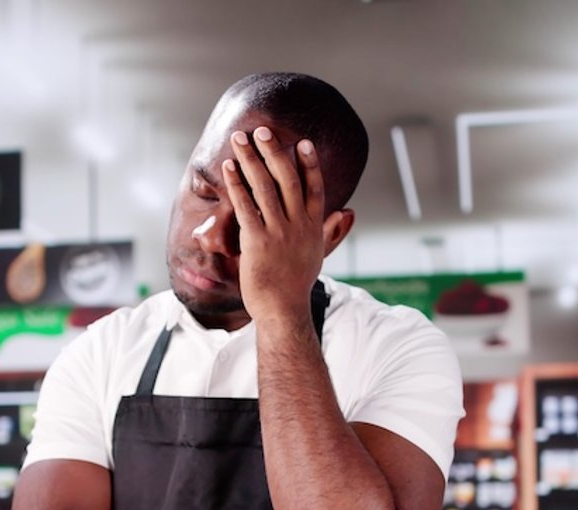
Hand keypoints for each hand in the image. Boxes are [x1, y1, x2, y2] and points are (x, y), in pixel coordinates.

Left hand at [222, 127, 342, 322]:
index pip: (314, 187)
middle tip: (262, 131)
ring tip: (240, 139)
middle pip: (287, 178)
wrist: (283, 310)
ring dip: (251, 158)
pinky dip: (236, 184)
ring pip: (265, 186)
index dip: (309, 163)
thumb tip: (348, 211)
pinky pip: (246, 206)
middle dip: (274, 151)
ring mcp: (279, 232)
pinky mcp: (258, 241)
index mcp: (313, 226)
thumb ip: (330, 229)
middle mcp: (298, 224)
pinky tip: (228, 167)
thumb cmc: (296, 284)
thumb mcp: (318, 253)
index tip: (303, 142)